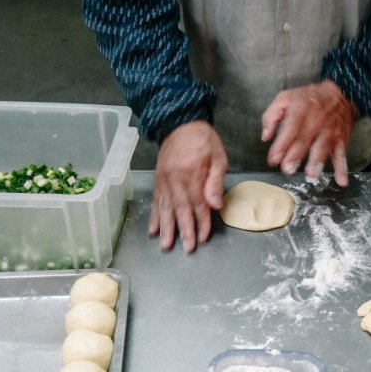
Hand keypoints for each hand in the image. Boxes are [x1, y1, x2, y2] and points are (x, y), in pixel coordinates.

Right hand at [149, 121, 227, 252]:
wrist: (179, 122)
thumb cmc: (203, 140)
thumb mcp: (218, 156)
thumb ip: (215, 181)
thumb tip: (215, 205)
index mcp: (192, 174)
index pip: (198, 203)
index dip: (202, 222)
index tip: (203, 237)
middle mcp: (175, 179)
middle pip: (180, 210)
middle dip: (184, 231)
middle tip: (187, 249)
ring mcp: (164, 181)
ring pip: (165, 208)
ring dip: (166, 229)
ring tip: (165, 246)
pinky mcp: (158, 180)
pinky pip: (156, 201)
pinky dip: (154, 217)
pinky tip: (153, 230)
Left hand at [261, 80, 356, 186]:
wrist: (340, 93)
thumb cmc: (308, 99)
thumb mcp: (285, 98)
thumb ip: (272, 116)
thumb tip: (265, 136)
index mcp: (300, 110)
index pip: (289, 129)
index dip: (281, 145)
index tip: (273, 159)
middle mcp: (316, 121)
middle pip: (304, 140)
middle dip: (295, 156)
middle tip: (287, 169)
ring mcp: (329, 131)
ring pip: (322, 147)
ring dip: (317, 161)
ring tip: (311, 174)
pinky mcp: (340, 139)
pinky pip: (341, 154)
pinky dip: (342, 168)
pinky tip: (341, 181)